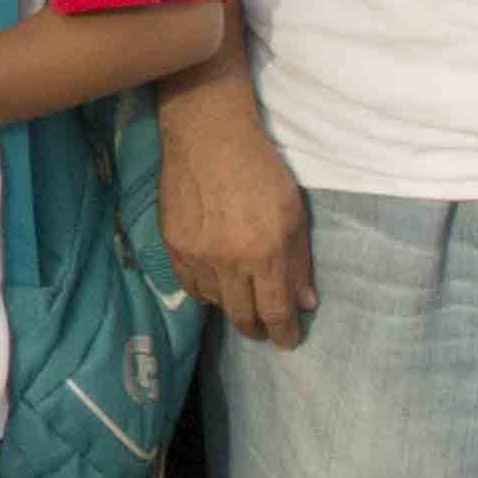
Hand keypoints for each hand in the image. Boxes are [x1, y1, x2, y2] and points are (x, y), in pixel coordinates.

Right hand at [158, 70, 316, 347]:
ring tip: (240, 299)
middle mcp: (228, 261)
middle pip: (242, 316)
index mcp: (265, 253)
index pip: (275, 312)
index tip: (287, 341)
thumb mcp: (294, 213)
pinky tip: (215, 283)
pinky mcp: (172, 244)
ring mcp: (196, 255)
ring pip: (214, 302)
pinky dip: (205, 290)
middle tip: (264, 329)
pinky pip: (189, 284)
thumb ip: (299, 261)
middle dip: (257, 328)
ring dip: (231, 306)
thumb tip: (305, 303)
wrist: (209, 136)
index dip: (283, 334)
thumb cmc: (262, 170)